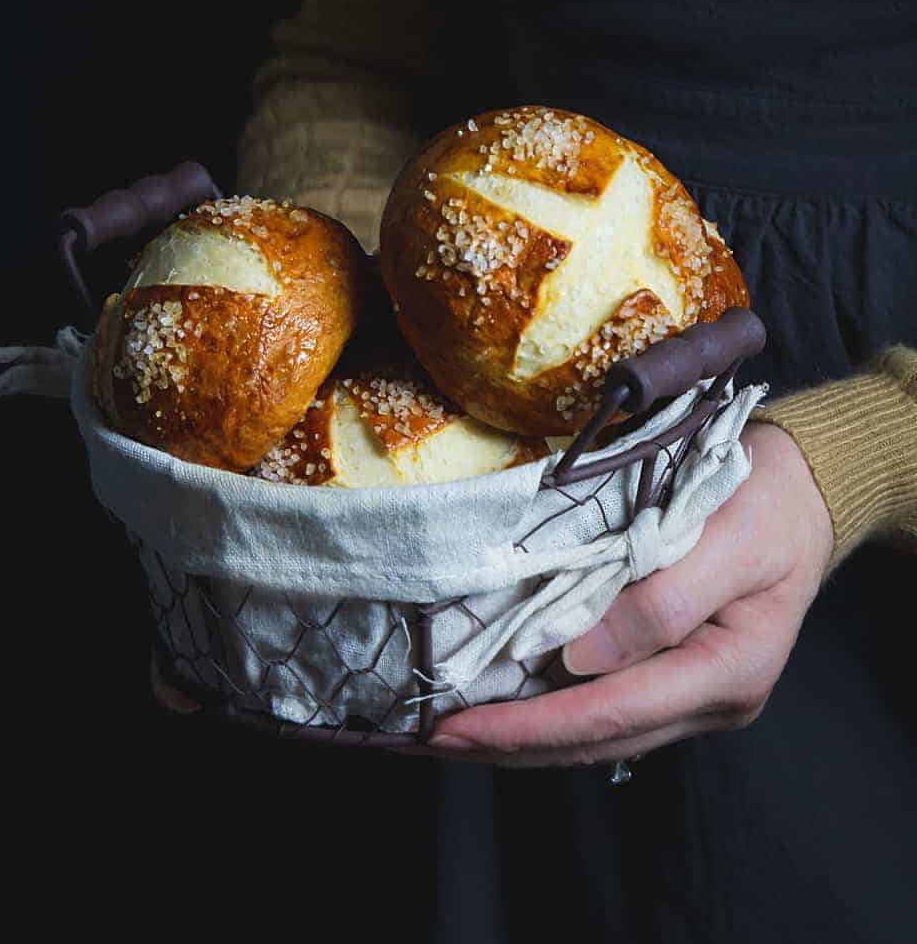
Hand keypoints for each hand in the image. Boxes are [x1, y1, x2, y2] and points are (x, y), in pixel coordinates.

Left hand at [428, 422, 833, 765]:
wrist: (806, 490)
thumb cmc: (769, 501)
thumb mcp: (728, 535)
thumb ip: (663, 599)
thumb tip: (581, 661)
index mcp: (730, 670)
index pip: (612, 714)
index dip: (531, 726)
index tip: (460, 727)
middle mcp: (712, 699)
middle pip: (597, 740)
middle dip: (511, 745)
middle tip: (430, 740)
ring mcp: (694, 694)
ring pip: (597, 736)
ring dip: (523, 739)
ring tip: (452, 734)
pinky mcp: (676, 676)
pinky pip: (604, 709)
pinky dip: (549, 713)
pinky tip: (503, 706)